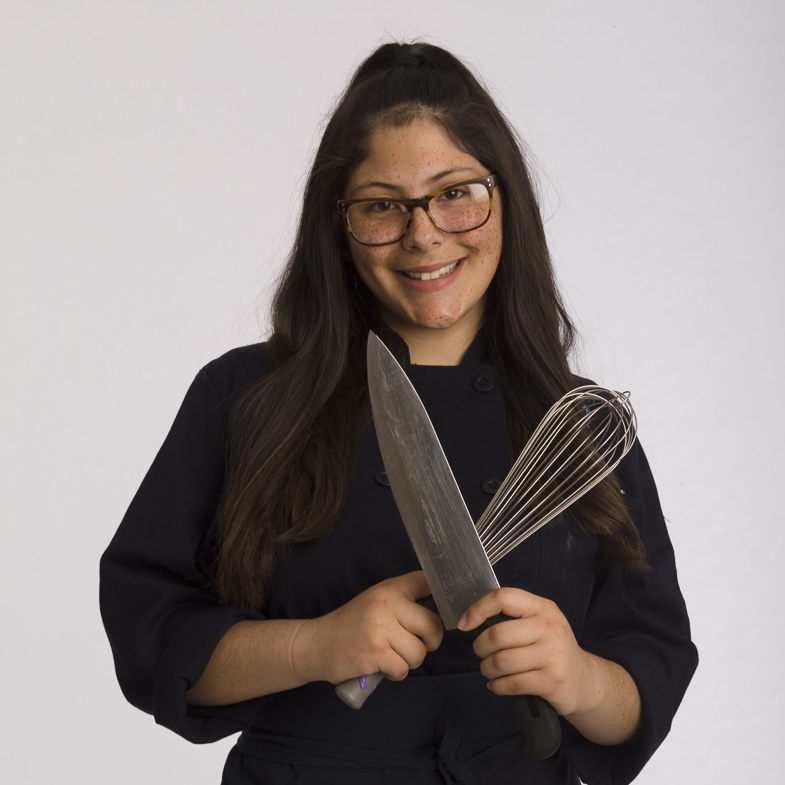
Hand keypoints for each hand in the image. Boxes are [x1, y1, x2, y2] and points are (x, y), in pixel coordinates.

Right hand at [292, 571, 442, 684]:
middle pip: (433, 626)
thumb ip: (403, 600)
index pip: (427, 582)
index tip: (446, 608)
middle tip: (412, 644)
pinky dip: (395, 673)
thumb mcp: (376, 601)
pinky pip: (403, 669)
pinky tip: (381, 665)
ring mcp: (382, 628)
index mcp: (391, 589)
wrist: (318, 644)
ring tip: (390, 655)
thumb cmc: (352, 625)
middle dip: (428, 642)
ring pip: (419, 652)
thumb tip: (440, 607)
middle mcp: (388, 604)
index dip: (443, 596)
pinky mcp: (376, 653)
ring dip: (408, 661)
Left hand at [457, 587, 592, 716]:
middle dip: (480, 648)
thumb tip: (472, 619)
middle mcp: (549, 627)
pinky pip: (511, 683)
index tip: (464, 624)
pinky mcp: (552, 681)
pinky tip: (498, 685)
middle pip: (497, 634)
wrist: (584, 681)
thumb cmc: (552, 650)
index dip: (478, 609)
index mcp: (542, 607)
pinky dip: (497, 686)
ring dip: (487, 669)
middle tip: (481, 654)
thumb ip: (513, 616)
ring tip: (489, 670)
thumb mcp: (539, 623)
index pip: (503, 597)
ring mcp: (553, 654)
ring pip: (501, 661)